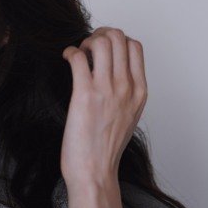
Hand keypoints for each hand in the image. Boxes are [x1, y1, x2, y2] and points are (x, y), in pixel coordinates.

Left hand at [60, 27, 147, 185]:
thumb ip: (126, 92)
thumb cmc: (106, 148)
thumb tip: (112, 71)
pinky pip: (79, 58)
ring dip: (86, 41)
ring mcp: (108, 90)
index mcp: (139, 92)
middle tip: (88, 46)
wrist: (95, 172)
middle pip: (118, 37)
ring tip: (79, 54)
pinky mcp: (85, 94)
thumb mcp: (128, 116)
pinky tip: (67, 58)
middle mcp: (126, 87)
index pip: (135, 46)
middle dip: (100, 34)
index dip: (117, 39)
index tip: (103, 47)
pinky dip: (71, 52)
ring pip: (101, 42)